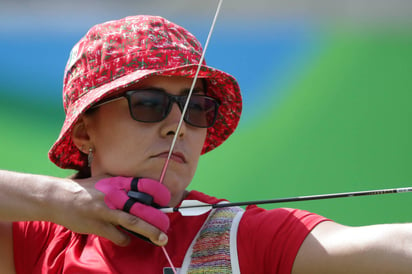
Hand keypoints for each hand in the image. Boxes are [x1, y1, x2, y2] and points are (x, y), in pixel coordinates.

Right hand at [49, 176, 168, 246]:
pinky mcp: (97, 225)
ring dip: (150, 232)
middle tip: (168, 226)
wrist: (57, 197)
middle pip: (142, 206)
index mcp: (117, 182)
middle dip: (158, 218)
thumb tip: (142, 194)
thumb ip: (121, 186)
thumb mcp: (104, 182)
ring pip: (133, 221)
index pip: (143, 185)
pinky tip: (127, 240)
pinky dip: (125, 240)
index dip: (158, 193)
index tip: (168, 201)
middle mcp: (113, 195)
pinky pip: (118, 236)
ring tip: (161, 239)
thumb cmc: (84, 190)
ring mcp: (105, 210)